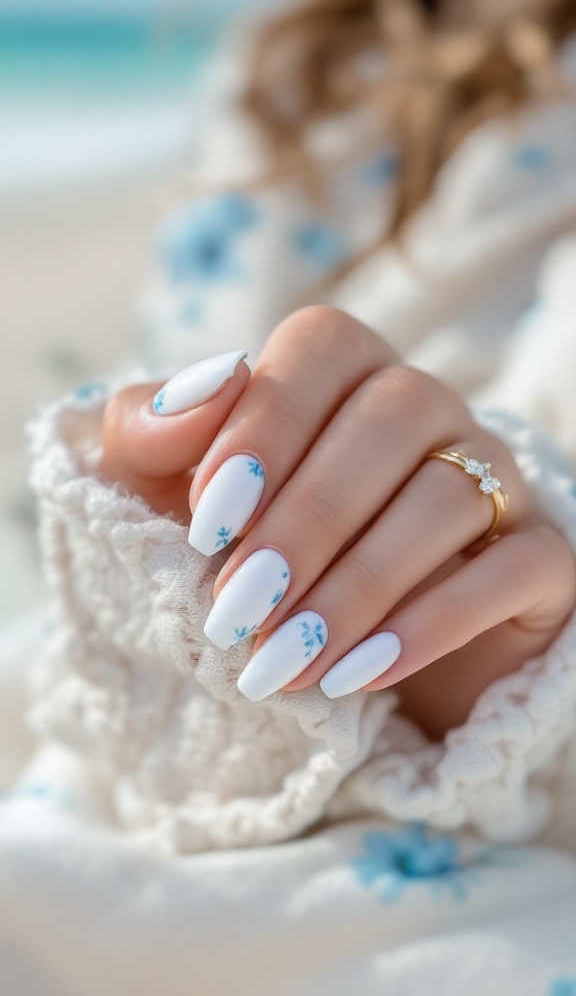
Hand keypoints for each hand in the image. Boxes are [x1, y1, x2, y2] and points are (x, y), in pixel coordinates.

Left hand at [101, 307, 575, 737]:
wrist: (328, 646)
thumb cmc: (239, 552)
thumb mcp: (159, 494)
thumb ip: (150, 428)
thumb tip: (210, 382)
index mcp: (345, 371)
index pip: (323, 347)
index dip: (266, 423)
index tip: (208, 521)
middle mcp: (430, 408)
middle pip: (394, 416)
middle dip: (306, 520)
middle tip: (238, 610)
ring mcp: (494, 478)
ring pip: (450, 495)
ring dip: (358, 584)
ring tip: (285, 661)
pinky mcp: (536, 558)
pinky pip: (515, 568)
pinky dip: (434, 623)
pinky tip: (359, 674)